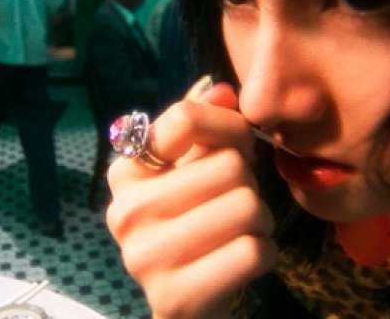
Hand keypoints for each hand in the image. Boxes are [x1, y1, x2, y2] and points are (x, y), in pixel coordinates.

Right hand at [106, 83, 278, 318]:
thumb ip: (206, 125)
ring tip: (240, 232)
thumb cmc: (196, 222)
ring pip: (246, 206)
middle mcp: (124, 211)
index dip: (229, 128)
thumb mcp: (196, 168)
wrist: (186, 300)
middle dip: (248, 184)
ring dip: (260, 221)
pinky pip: (253, 252)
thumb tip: (222, 90)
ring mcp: (143, 257)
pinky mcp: (172, 297)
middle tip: (234, 205)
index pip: (186, 118)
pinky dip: (265, 254)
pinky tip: (244, 260)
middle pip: (228, 165)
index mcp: (125, 172)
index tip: (234, 149)